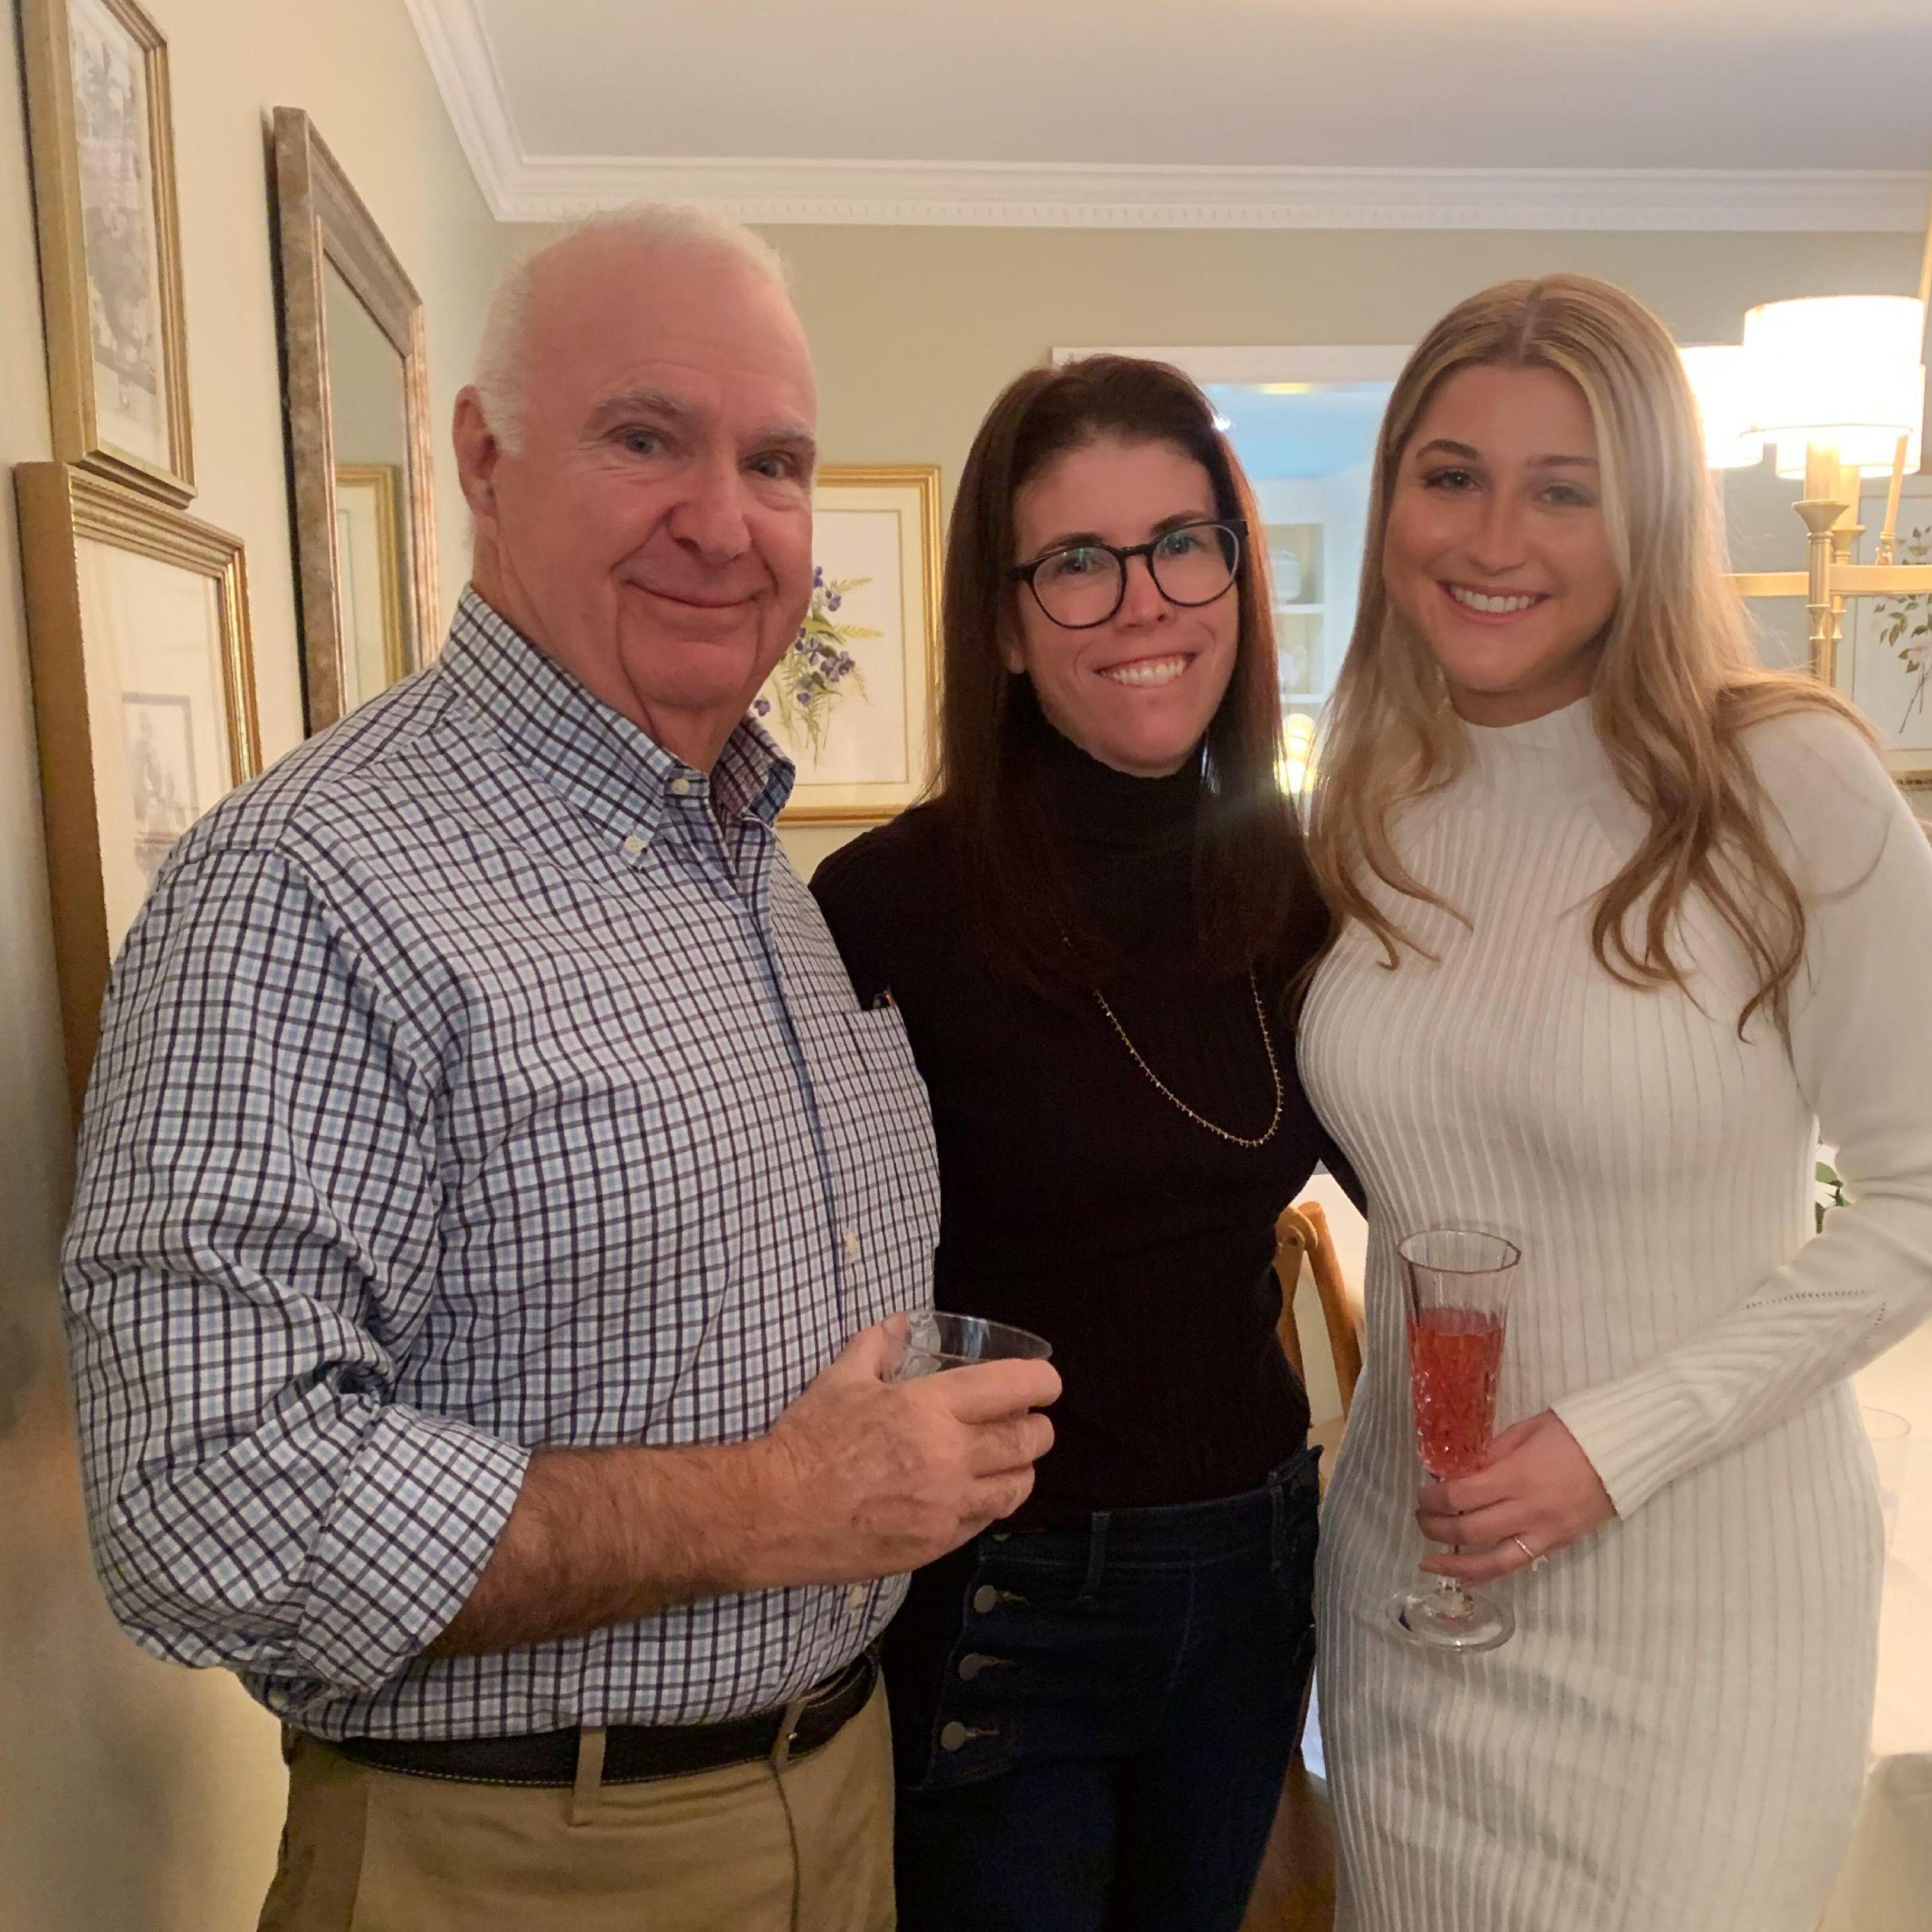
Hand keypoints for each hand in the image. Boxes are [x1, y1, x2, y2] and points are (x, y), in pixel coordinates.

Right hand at [749, 1318, 1060, 1586]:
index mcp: (931, 1408)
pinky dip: (991, 1502)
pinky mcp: (935, 1546)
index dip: (1042, 1382)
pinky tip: (977, 1493)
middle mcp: (951, 1458)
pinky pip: (985, 1521)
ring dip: (1021, 1468)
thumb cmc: (807, 1440)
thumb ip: (878, 1345)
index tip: (1046, 1383)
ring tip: (1010, 1459)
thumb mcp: (841, 1378)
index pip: (1014, 1389)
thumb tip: (901, 1322)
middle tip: (1028, 1421)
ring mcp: (947, 1507)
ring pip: (1017, 1487)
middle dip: (1037, 1427)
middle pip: (1028, 1442)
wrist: (775, 1512)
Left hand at [1415, 1410, 1613, 1584]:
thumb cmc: (1572, 1432)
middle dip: (1435, 1529)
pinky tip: (1468, 1577)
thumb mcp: (1523, 1431)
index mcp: (1515, 1476)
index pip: (1459, 1497)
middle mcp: (1528, 1510)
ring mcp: (1545, 1533)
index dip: (1433, 1499)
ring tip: (1430, 1563)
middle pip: (1468, 1532)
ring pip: (1492, 1562)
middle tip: (1421, 1520)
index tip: (1423, 1494)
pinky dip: (1489, 1575)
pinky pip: (1518, 1565)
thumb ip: (1490, 1454)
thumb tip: (1459, 1473)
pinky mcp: (1560, 1544)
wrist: (1624, 1450)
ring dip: (1455, 1566)